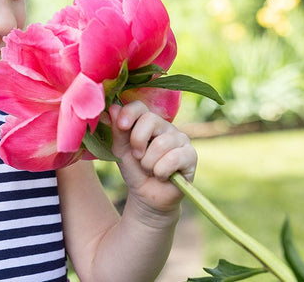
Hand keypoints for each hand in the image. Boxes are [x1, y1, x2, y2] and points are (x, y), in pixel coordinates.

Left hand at [108, 100, 196, 214]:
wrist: (147, 197)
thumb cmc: (135, 171)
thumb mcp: (121, 151)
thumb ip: (118, 131)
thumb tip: (113, 107)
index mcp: (149, 123)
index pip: (140, 107)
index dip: (129, 113)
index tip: (121, 125)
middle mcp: (167, 127)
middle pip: (151, 120)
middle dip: (138, 142)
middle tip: (137, 157)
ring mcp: (181, 139)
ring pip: (161, 143)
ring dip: (149, 163)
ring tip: (151, 170)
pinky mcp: (191, 155)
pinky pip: (173, 159)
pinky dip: (161, 172)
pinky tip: (163, 176)